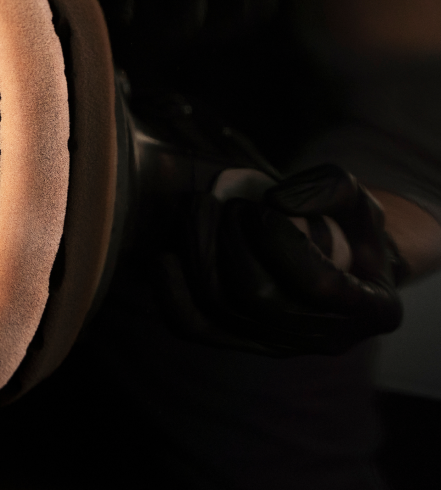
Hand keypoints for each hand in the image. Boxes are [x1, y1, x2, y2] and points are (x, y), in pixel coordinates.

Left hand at [160, 165, 404, 355]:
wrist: (334, 264)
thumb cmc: (347, 229)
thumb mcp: (358, 200)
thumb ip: (331, 190)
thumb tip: (277, 203)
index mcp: (371, 308)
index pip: (317, 284)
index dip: (279, 239)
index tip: (260, 206)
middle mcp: (327, 338)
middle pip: (258, 296)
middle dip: (230, 239)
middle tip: (224, 205)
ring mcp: (280, 346)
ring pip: (221, 308)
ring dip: (198, 251)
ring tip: (196, 211)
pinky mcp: (239, 342)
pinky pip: (194, 328)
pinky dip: (171, 292)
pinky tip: (165, 255)